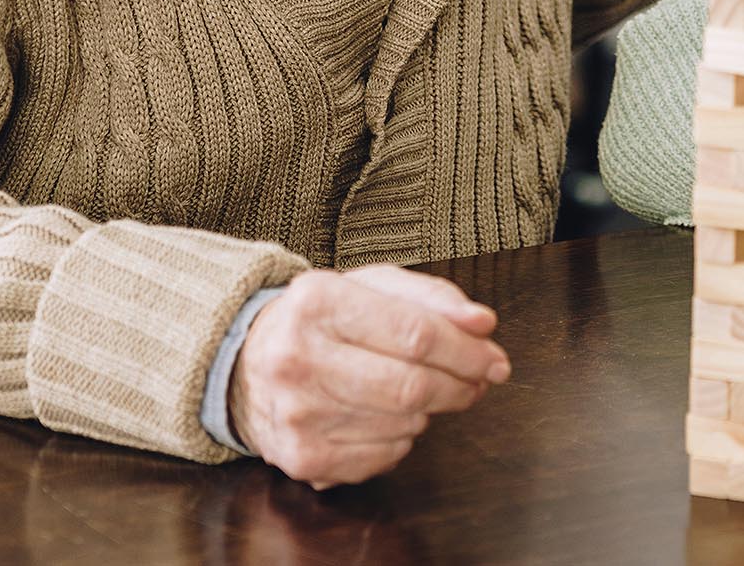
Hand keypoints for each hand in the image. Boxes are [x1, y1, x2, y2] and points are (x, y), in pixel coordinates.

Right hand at [229, 263, 509, 487]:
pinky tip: (392, 416)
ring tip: (428, 391)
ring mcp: (296, 413)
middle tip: (479, 380)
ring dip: (432, 411)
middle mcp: (299, 358)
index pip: (415, 333)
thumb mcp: (372, 286)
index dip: (466, 351)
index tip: (496, 358)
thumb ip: (432, 298)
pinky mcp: (300, 457)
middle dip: (460, 385)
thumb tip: (483, 323)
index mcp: (319, 301)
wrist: (247, 364)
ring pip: (401, 424)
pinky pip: (381, 457)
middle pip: (411, 385)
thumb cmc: (325, 319)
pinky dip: (403, 439)